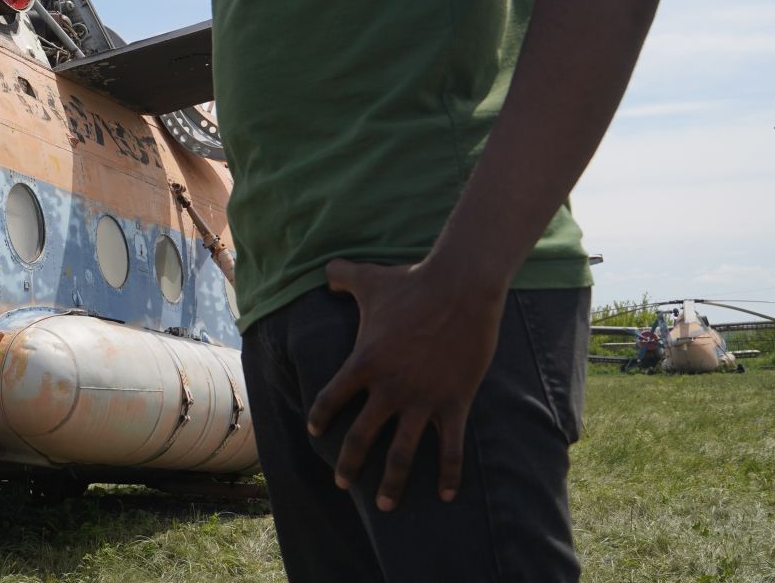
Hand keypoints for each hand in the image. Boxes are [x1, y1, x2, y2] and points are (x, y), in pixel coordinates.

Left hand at [306, 258, 505, 510]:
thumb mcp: (368, 278)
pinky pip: (451, 447)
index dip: (320, 416)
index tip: (314, 431)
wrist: (459, 288)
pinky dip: (449, 474)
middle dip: (349, 463)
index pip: (331, 397)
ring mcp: (422, 398)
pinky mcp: (454, 403)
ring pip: (402, 453)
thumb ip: (340, 276)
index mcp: (364, 362)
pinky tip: (447, 495)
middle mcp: (389, 387)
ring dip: (393, 482)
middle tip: (342, 482)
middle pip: (362, 436)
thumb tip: (325, 270)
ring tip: (385, 505)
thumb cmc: (411, 282)